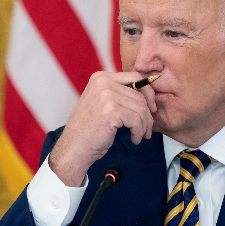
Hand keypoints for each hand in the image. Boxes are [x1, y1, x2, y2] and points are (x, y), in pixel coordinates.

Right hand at [49, 71, 156, 185]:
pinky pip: (137, 119)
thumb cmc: (89, 130)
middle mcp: (103, 82)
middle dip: (147, 113)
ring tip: (140, 135)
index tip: (150, 108)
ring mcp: (106, 95)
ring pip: (141, 107)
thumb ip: (119, 94)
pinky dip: (139, 131)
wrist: (73, 148)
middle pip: (140, 94)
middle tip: (147, 128)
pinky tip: (134, 139)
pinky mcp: (111, 110)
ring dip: (144, 125)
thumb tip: (147, 94)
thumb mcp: (102, 103)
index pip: (135, 77)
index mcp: (101, 77)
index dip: (148, 93)